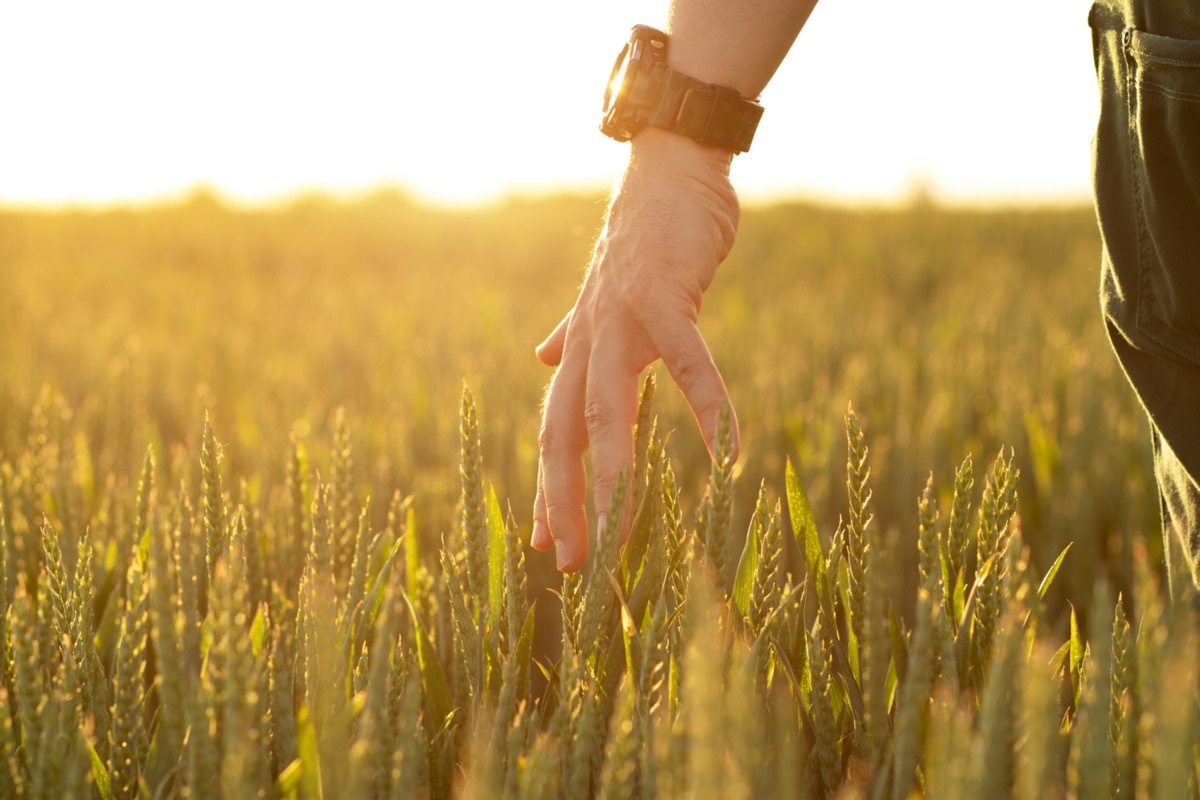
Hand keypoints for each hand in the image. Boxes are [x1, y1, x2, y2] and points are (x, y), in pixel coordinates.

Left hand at [530, 128, 741, 570]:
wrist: (669, 168)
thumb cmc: (645, 239)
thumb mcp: (600, 298)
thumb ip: (571, 334)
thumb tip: (543, 355)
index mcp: (581, 349)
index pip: (554, 432)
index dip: (548, 488)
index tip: (542, 542)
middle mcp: (589, 342)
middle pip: (564, 435)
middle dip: (563, 501)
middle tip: (568, 562)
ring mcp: (621, 320)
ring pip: (607, 412)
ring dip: (611, 477)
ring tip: (615, 535)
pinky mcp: (664, 297)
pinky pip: (688, 364)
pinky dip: (708, 408)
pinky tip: (728, 453)